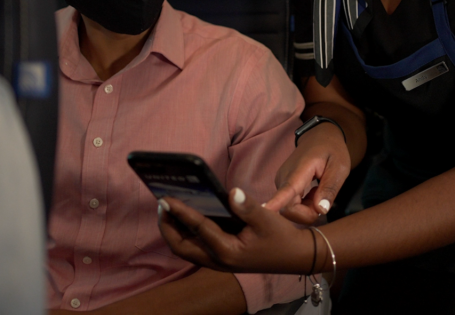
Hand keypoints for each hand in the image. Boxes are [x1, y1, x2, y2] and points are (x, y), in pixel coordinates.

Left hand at [158, 189, 313, 273]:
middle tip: (162, 203)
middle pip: (180, 246)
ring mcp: (217, 261)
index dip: (180, 212)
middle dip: (167, 226)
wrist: (293, 257)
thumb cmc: (280, 237)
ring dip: (172, 230)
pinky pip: (193, 247)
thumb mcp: (266, 219)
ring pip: (184, 249)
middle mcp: (217, 260)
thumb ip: (247, 206)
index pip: (197, 229)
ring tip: (167, 208)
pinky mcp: (219, 258)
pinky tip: (184, 216)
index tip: (165, 198)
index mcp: (227, 251)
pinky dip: (184, 233)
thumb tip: (231, 192)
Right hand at [266, 123, 350, 223]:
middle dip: (308, 213)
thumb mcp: (340, 167)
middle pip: (288, 209)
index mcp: (300, 170)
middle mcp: (284, 177)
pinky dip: (304, 206)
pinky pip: (290, 205)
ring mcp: (281, 182)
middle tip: (324, 200)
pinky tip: (312, 193)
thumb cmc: (331, 150)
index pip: (287, 190)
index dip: (276, 202)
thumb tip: (321, 210)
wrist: (320, 136)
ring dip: (307, 209)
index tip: (264, 210)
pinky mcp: (281, 186)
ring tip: (319, 192)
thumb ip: (330, 188)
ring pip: (290, 209)